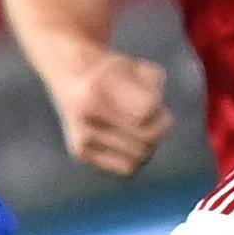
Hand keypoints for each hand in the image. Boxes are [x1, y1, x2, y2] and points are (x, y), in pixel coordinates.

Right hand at [53, 49, 172, 177]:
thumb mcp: (140, 67)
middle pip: (147, 137)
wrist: (73, 77)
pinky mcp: (80, 152)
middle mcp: (86, 111)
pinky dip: (135, 157)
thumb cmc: (116, 73)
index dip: (158, 108)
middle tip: (154, 116)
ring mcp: (80, 134)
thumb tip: (160, 120)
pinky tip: (128, 141)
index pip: (147, 110)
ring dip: (148, 143)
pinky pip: (126, 167)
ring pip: (139, 157)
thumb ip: (155, 88)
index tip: (153, 100)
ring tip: (140, 126)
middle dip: (158, 128)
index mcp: (99, 84)